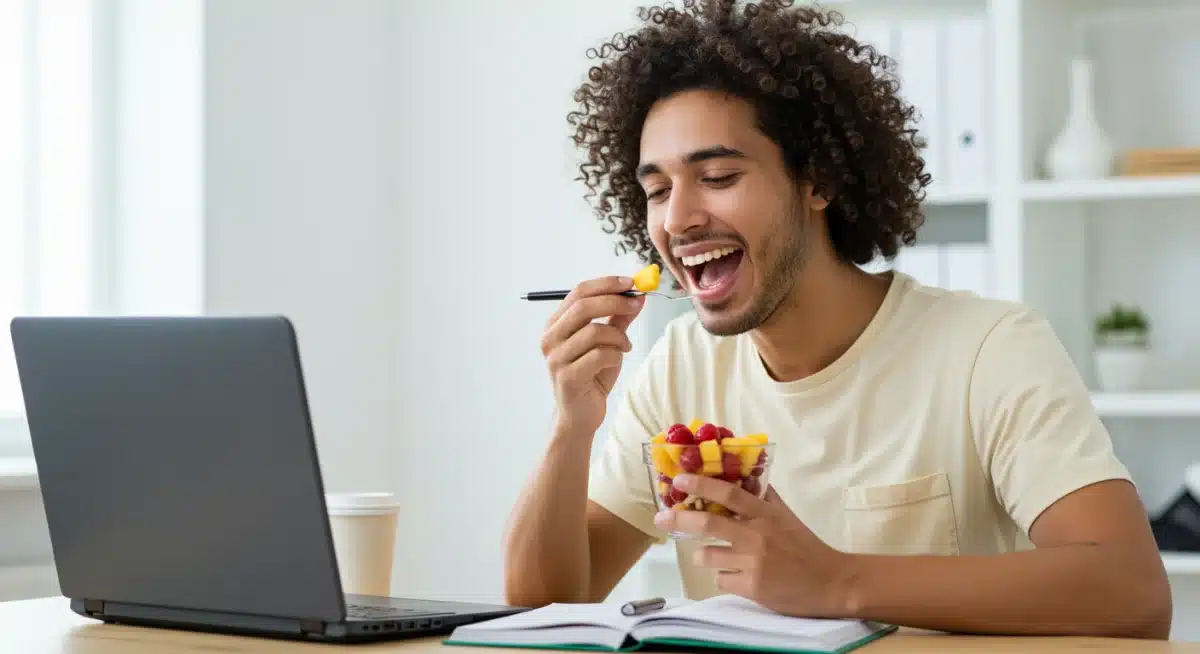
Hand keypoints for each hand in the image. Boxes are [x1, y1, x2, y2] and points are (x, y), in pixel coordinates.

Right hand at [540, 275, 645, 435]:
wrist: (579, 416)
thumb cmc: (591, 376)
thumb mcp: (607, 342)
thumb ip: (618, 319)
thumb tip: (637, 297)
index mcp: (556, 324)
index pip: (578, 292)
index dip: (606, 284)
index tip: (632, 282)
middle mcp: (550, 339)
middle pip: (583, 306)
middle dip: (615, 301)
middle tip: (637, 303)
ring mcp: (556, 358)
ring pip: (593, 331)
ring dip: (618, 336)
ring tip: (625, 346)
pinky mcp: (568, 377)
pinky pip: (599, 355)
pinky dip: (615, 354)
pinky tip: (617, 360)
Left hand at [653, 474, 851, 618]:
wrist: (832, 583)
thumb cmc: (806, 547)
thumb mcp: (787, 516)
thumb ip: (766, 498)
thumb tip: (749, 476)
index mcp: (766, 514)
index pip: (729, 493)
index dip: (701, 484)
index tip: (680, 480)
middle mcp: (757, 535)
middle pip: (708, 523)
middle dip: (679, 519)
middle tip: (661, 518)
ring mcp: (754, 562)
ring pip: (708, 554)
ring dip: (702, 554)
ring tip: (708, 554)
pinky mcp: (752, 587)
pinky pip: (721, 579)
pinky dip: (723, 576)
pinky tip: (735, 576)